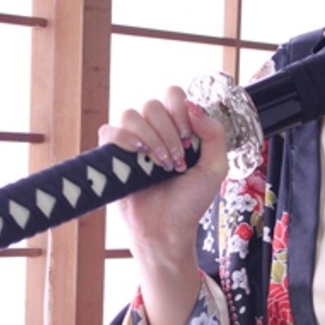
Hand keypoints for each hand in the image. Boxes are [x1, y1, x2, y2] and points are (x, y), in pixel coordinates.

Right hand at [98, 86, 230, 263]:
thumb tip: (194, 107)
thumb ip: (214, 134)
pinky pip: (110, 131)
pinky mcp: (113, 154)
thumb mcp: (215, 168)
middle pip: (152, 105)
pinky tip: (138, 157)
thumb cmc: (190, 202)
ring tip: (160, 165)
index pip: (174, 95)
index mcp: (177, 128)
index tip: (187, 140)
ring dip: (149, 138)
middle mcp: (153, 130)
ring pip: (131, 115)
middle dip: (168, 132)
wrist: (167, 229)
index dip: (179, 111)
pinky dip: (124, 140)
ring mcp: (132, 142)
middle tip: (177, 161)